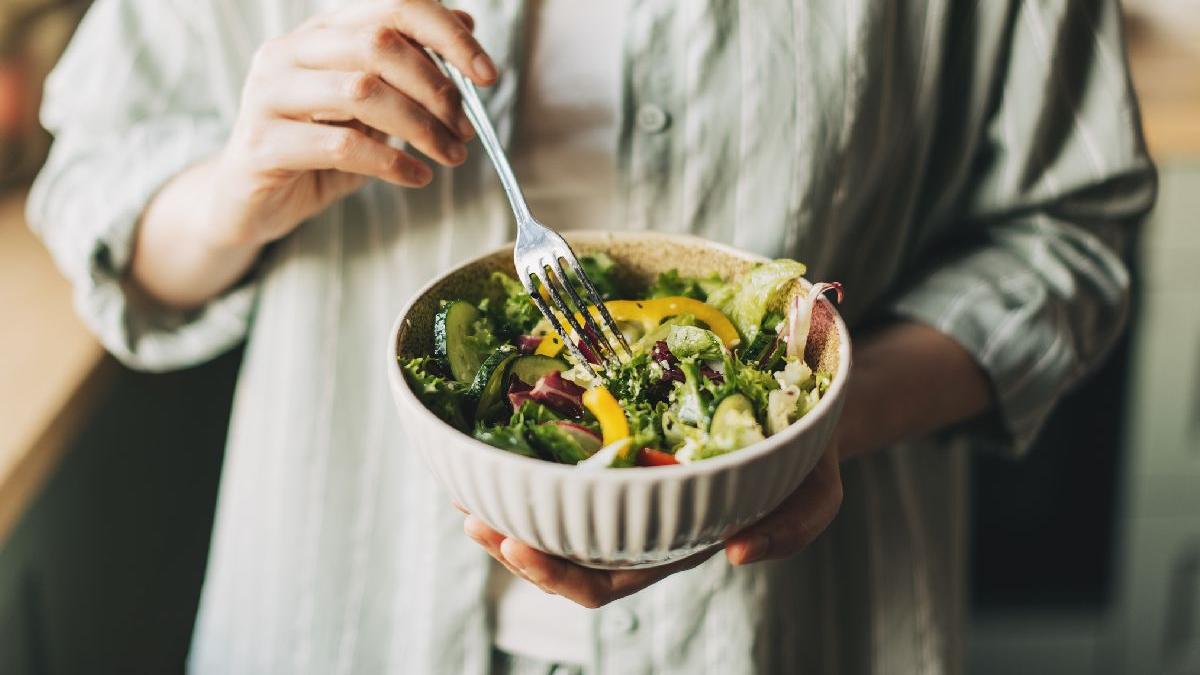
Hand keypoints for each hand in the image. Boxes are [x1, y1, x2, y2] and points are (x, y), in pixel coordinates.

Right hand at [208, 0, 494, 248]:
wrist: (249, 203)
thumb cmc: (317, 152)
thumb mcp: (371, 108)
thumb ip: (409, 69)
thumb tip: (465, 26)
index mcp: (319, 34)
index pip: (390, 7)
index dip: (446, 34)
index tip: (486, 74)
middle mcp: (288, 52)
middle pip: (379, 43)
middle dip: (436, 87)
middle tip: (464, 128)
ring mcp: (268, 94)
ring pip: (362, 91)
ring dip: (420, 126)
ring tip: (449, 154)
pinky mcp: (262, 144)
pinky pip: (340, 146)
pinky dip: (391, 162)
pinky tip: (416, 176)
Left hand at [460, 443, 842, 608]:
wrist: (804, 405)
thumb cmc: (808, 454)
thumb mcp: (819, 492)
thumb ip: (794, 528)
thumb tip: (740, 555)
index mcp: (680, 539)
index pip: (611, 577)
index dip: (560, 574)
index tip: (517, 545)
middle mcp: (644, 518)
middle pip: (568, 552)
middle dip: (515, 544)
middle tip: (474, 521)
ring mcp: (630, 483)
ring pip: (558, 511)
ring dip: (509, 505)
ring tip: (465, 490)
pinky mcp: (622, 445)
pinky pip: (567, 463)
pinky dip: (529, 461)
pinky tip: (495, 444)